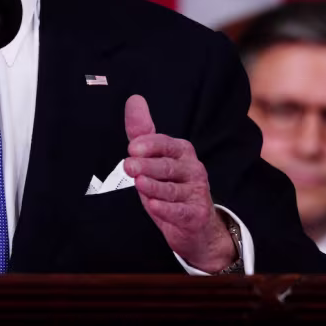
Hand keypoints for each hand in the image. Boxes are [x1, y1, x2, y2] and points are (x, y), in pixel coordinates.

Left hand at [122, 95, 234, 273]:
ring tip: (140, 183)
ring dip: (154, 187)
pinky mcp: (196, 214)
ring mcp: (196, 192)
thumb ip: (142, 133)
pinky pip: (180, 211)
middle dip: (147, 165)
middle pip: (167, 166)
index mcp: (182, 151)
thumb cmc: (171, 187)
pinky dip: (166, 209)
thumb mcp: (155, 159)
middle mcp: (193, 169)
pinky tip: (154, 206)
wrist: (196, 225)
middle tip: (129, 165)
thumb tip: (134, 99)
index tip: (132, 148)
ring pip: (172, 189)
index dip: (149, 145)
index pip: (165, 144)